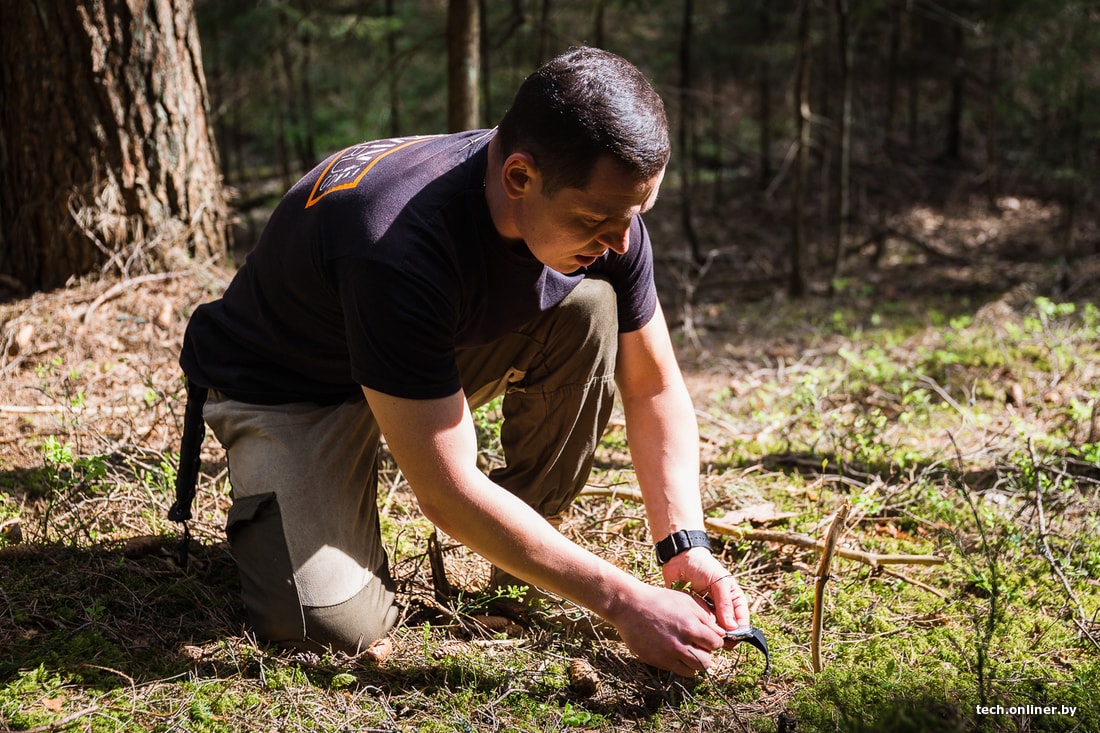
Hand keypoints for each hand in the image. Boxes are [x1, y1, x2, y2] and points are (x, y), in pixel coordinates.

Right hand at [606, 580, 726, 674]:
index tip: (708, 638)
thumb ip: (705, 616)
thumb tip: (720, 632)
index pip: (716, 643)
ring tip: (689, 651)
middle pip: (707, 662)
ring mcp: (668, 654)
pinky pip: (679, 671)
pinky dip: (682, 665)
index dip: (714, 640)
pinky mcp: (658, 661)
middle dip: (706, 654)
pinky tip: (677, 654)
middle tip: (699, 646)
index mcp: (691, 626)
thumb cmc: (659, 600)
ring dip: (695, 662)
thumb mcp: (686, 600)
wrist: (629, 605)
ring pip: (694, 670)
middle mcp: (681, 644)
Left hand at [661, 547, 750, 633]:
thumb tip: (732, 627)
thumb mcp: (719, 582)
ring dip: (710, 635)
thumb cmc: (704, 566)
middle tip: (716, 642)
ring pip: (713, 629)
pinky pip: (698, 625)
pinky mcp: (694, 612)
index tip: (733, 641)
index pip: (741, 621)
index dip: (739, 633)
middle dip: (724, 637)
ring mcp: (708, 611)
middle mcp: (723, 608)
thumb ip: (725, 603)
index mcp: (734, 600)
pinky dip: (697, 629)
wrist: (680, 558)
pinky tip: (694, 631)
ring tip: (704, 637)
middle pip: (727, 629)